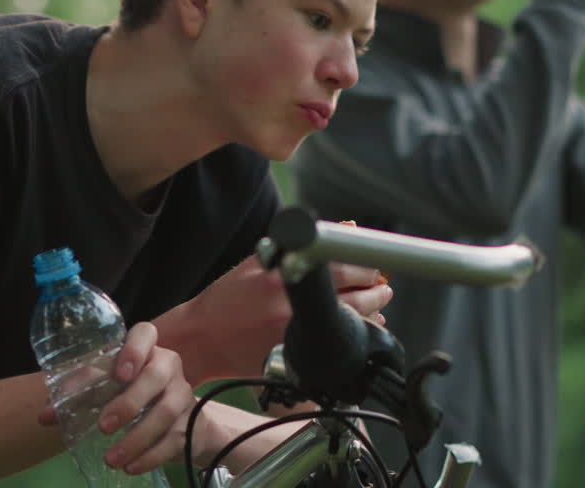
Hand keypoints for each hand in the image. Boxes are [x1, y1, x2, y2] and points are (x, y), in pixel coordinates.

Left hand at [38, 322, 195, 474]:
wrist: (179, 420)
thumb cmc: (134, 393)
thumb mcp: (107, 388)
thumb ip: (78, 396)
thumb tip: (44, 416)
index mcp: (146, 349)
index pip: (145, 333)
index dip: (133, 350)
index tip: (119, 374)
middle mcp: (168, 365)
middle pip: (155, 377)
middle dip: (128, 402)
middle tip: (103, 427)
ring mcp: (182, 394)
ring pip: (165, 412)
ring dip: (137, 438)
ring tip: (111, 459)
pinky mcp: (191, 423)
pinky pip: (174, 440)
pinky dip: (150, 456)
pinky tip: (130, 467)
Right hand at [161, 252, 394, 381]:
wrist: (202, 338)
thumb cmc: (227, 298)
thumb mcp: (259, 261)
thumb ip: (298, 243)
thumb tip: (338, 229)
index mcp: (286, 274)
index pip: (346, 266)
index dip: (367, 266)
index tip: (372, 266)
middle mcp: (295, 304)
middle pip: (359, 296)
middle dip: (377, 288)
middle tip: (382, 284)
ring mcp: (300, 332)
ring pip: (356, 322)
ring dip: (373, 311)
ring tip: (377, 303)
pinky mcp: (300, 355)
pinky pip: (341, 343)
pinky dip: (356, 332)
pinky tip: (359, 325)